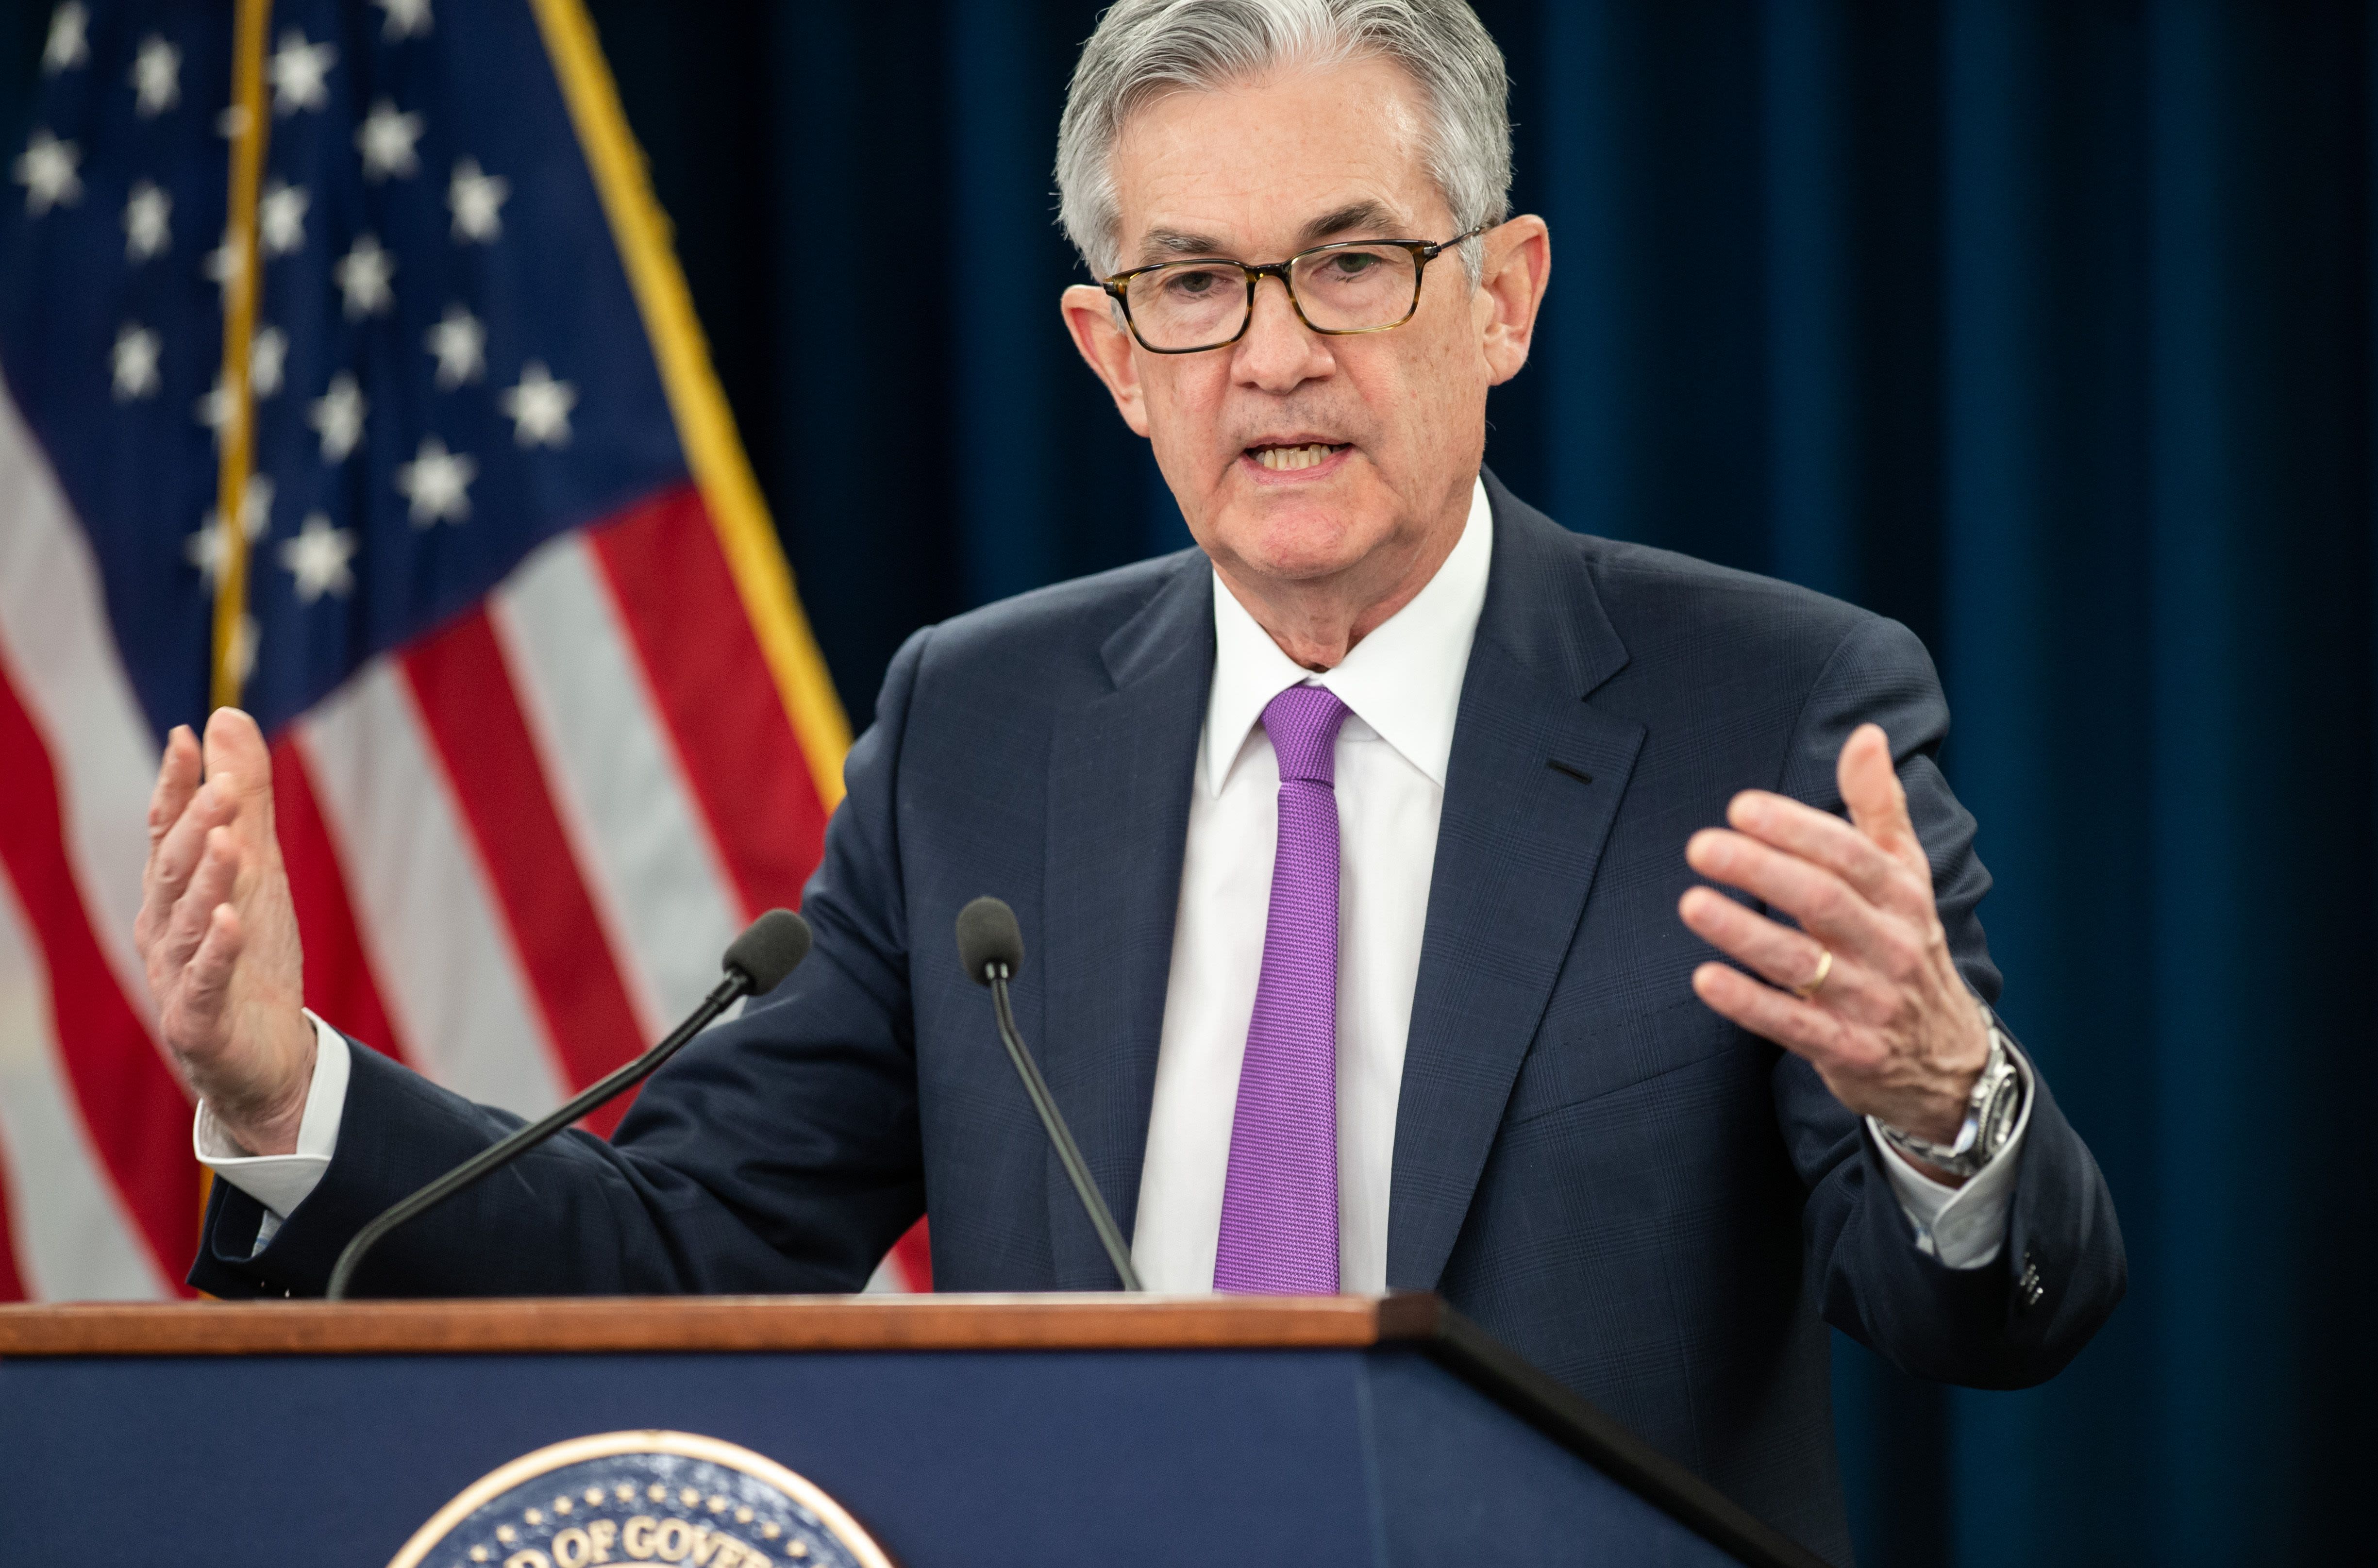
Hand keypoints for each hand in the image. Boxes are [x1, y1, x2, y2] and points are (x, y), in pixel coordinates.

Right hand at [132, 708, 314, 1155]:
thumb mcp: (256, 868)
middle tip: (222, 783)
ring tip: (229, 838)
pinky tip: (231, 921)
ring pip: (188, 921)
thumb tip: (226, 716)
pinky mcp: (199, 1022)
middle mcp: (163, 929)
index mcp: (172, 892)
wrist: (266, 1055)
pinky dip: (217, 951)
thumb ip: (244, 798)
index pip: (167, 830)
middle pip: (175, 869)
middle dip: (196, 825)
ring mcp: (176, 976)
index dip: (173, 785)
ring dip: (208, 879)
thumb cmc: (251, 952)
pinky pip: (205, 982)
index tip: (185, 736)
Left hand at [1677, 723, 1987, 1178]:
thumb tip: (1866, 735)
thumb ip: (1880, 806)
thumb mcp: (1906, 876)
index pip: (1850, 854)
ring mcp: (1869, 1000)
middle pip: (1823, 900)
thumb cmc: (1908, 946)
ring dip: (1744, 932)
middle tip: (1701, 846)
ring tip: (1692, 902)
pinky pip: (1792, 1025)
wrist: (1947, 1059)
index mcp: (1901, 895)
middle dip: (1761, 870)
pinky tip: (1705, 977)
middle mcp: (1890, 945)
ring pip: (1803, 963)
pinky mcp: (1846, 1049)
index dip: (1796, 829)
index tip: (1741, 807)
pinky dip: (1748, 1002)